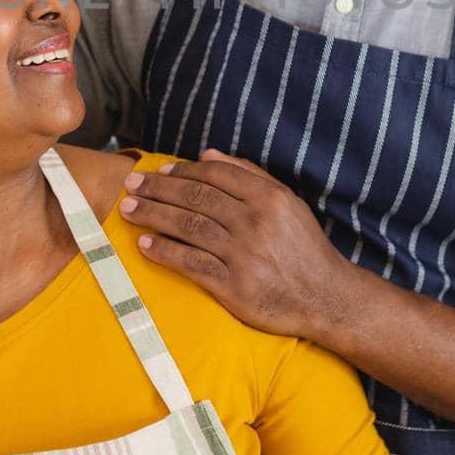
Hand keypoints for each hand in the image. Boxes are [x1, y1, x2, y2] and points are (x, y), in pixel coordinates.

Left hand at [119, 149, 354, 338]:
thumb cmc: (304, 248)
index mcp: (269, 198)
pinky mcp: (234, 286)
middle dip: (157, 189)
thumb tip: (208, 156)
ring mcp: (243, 255)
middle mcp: (255, 223)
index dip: (181, 171)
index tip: (157, 171)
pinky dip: (164, 251)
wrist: (327, 298)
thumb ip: (250, 176)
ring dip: (152, 216)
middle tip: (131, 185)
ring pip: (187, 226)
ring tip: (128, 210)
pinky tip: (144, 244)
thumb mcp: (288, 203)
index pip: (214, 175)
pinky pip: (190, 263)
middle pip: (195, 198)